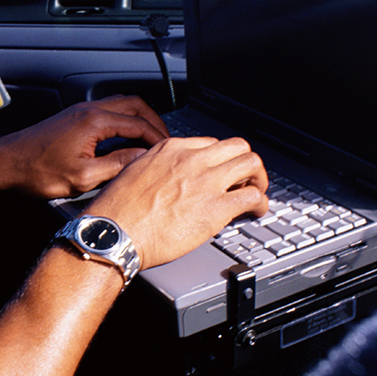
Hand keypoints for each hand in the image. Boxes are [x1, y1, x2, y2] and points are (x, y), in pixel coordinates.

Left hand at [0, 95, 168, 199]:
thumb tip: (142, 159)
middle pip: (134, 104)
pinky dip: (123, 120)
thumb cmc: (37, 170)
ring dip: (139, 118)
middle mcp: (88, 110)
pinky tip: (125, 137)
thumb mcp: (83, 177)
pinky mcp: (73, 117)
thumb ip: (117, 165)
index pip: (139, 123)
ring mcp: (80, 111)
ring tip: (150, 138)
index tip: (168, 150)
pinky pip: (107, 110)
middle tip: (166, 140)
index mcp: (94, 121)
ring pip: (120, 104)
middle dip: (154, 121)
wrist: (7, 163)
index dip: (158, 138)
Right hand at [85, 136, 268, 269]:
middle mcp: (192, 159)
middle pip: (237, 146)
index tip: (220, 171)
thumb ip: (155, 168)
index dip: (220, 159)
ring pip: (251, 164)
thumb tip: (166, 178)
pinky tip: (256, 211)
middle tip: (245, 178)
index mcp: (171, 149)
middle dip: (245, 162)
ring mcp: (207, 181)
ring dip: (258, 179)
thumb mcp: (134, 172)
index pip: (210, 143)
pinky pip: (253, 197)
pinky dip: (260, 204)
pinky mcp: (217, 207)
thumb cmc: (118, 210)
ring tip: (256, 192)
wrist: (115, 231)